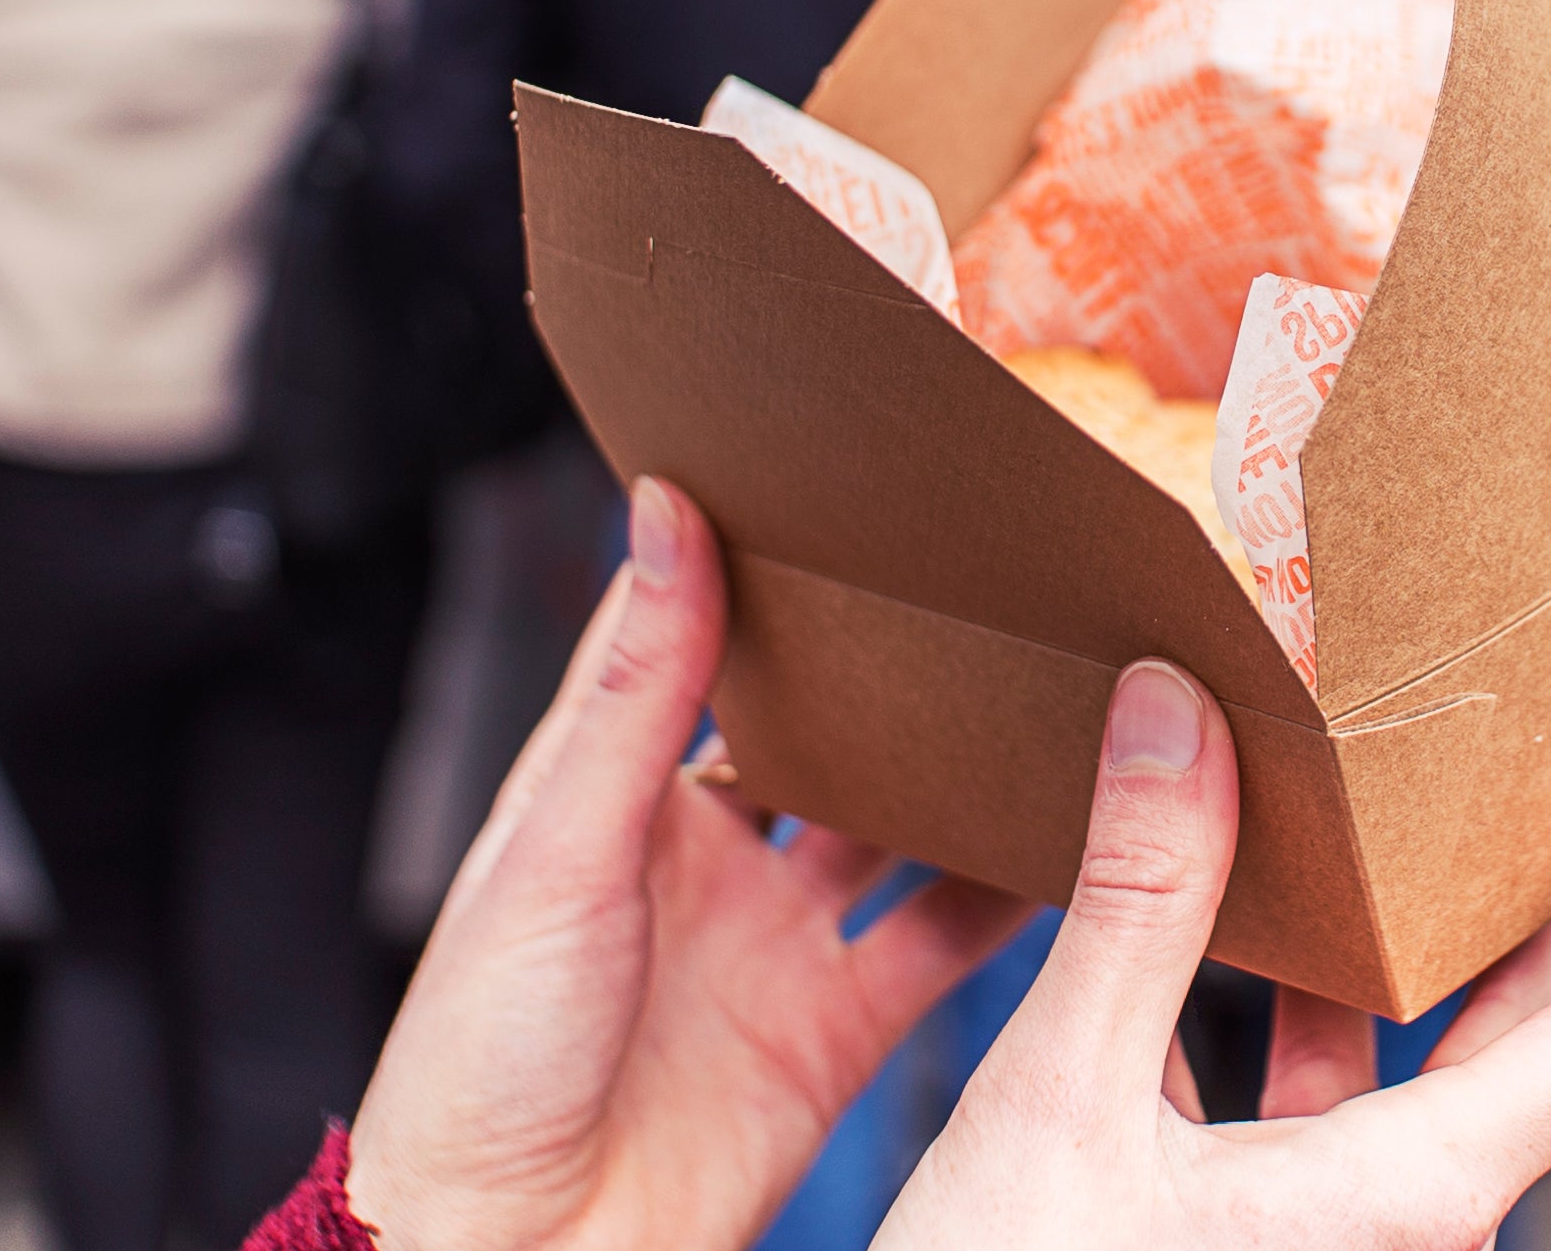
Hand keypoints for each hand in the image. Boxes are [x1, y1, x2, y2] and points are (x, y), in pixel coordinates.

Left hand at [345, 477, 1032, 1250]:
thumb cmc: (477, 1062)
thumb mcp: (556, 850)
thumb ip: (633, 693)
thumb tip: (667, 514)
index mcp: (615, 796)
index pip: (701, 647)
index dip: (765, 569)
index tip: (844, 487)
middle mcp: (703, 859)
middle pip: (825, 734)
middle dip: (897, 670)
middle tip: (989, 584)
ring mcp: (775, 944)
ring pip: (899, 830)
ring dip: (964, 774)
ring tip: (1054, 689)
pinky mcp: (836, 1030)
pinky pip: (944, 945)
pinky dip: (1011, 896)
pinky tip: (1074, 837)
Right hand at [875, 660, 1550, 1247]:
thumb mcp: (1056, 1103)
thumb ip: (1135, 906)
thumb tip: (1180, 708)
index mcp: (1411, 1200)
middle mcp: (1405, 1231)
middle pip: (1535, 1035)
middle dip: (1550, 889)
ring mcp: (1334, 1245)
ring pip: (1408, 1067)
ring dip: (1399, 942)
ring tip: (1377, 804)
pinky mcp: (1254, 1246)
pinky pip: (1308, 1112)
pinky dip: (1284, 1011)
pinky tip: (1207, 925)